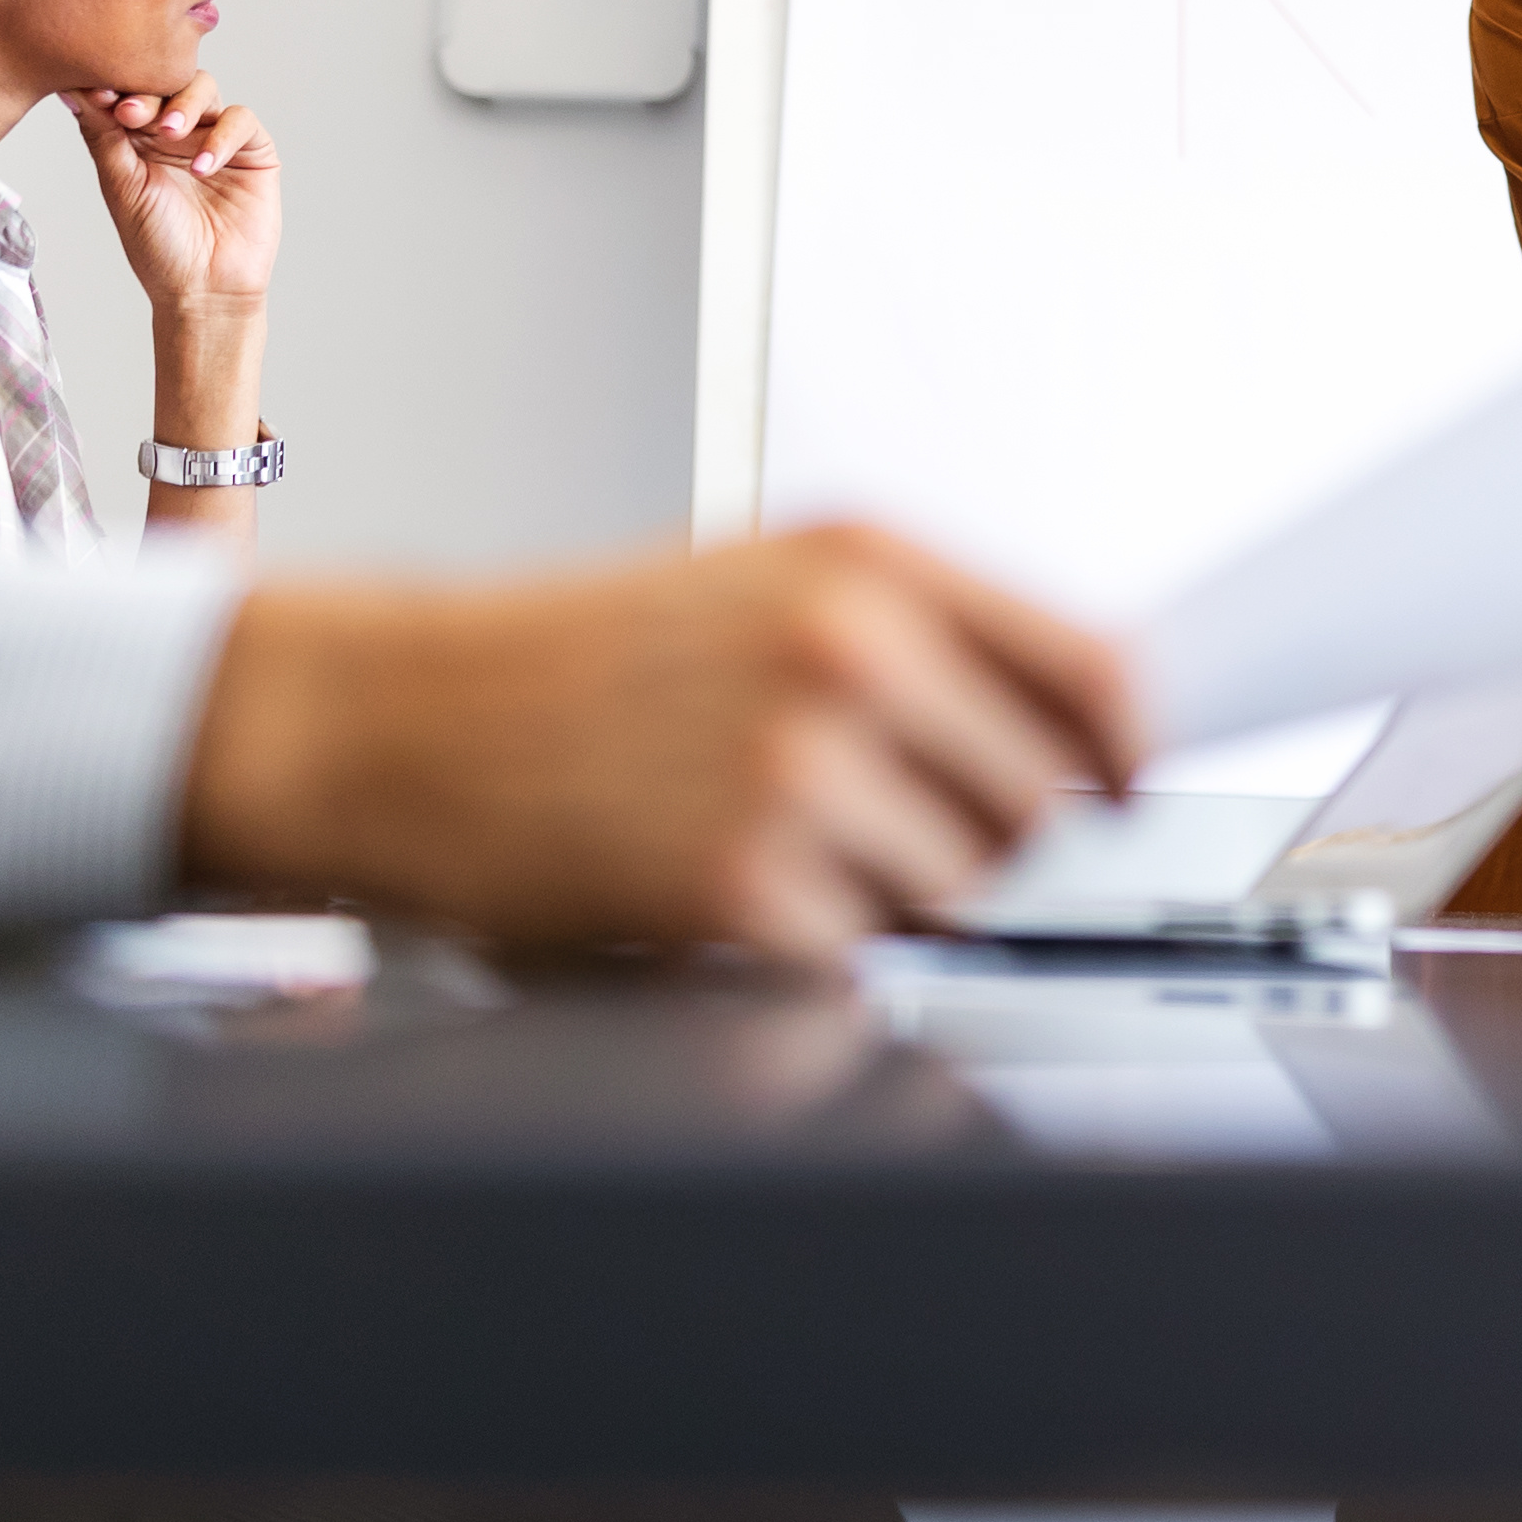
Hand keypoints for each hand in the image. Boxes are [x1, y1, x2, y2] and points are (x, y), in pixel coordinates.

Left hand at [74, 74, 280, 318]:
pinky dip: (222, 136)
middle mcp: (178, 133)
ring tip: (171, 132)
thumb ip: (103, 136)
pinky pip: (241, 120)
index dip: (117, 86)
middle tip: (132, 112)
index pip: (129, 92)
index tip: (100, 95)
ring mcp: (215, 139)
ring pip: (204, 88)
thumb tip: (72, 89)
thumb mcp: (121, 186)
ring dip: (185, 104)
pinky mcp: (253, 152)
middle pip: (166, 80)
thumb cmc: (158, 246)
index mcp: (139, 139)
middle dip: (149, 92)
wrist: (202, 288)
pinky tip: (203, 167)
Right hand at [179, 523, 1144, 965]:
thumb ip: (923, 639)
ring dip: (883, 898)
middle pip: (1038, 802)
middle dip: (975, 835)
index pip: (1095, 669)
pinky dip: (800, 952)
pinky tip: (714, 891)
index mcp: (869, 564)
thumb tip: (1083, 732)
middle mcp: (851, 649)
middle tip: (867, 826)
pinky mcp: (744, 882)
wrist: (399, 718)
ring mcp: (800, 766)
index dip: (1123, 751)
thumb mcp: (762, 585)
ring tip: (768, 843)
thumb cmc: (577, 664)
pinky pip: (855, 957)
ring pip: (955, 891)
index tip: (1121, 787)